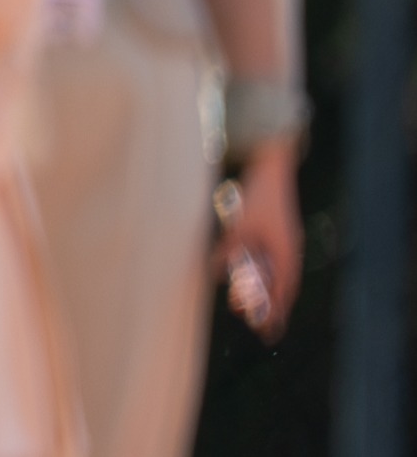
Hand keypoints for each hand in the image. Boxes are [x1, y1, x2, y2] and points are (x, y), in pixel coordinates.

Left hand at [226, 146, 303, 336]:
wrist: (271, 171)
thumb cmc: (258, 199)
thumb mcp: (240, 227)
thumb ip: (228, 250)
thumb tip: (215, 273)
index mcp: (286, 254)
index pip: (283, 292)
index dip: (276, 313)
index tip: (269, 332)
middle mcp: (288, 252)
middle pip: (281, 287)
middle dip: (270, 308)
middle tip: (257, 327)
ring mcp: (284, 244)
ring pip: (275, 276)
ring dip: (264, 293)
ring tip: (245, 307)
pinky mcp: (277, 236)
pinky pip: (271, 263)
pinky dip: (262, 275)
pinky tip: (249, 280)